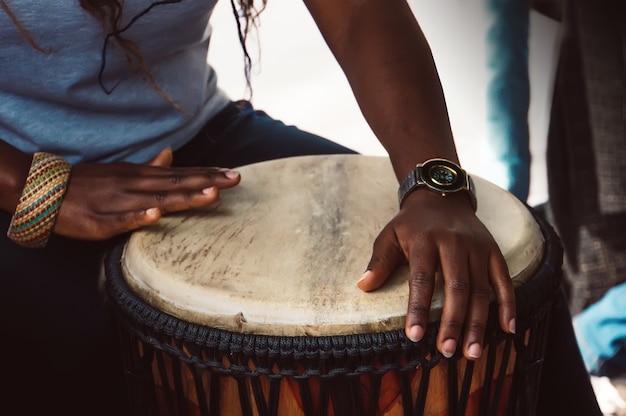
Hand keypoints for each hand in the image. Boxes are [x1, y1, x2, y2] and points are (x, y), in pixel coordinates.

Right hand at [54, 148, 240, 239]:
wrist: (44, 189)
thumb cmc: (89, 183)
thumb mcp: (122, 171)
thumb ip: (150, 167)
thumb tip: (172, 154)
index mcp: (141, 176)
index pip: (181, 174)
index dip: (207, 174)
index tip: (234, 174)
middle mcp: (134, 185)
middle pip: (177, 183)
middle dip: (207, 181)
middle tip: (236, 179)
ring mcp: (118, 202)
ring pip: (156, 199)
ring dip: (184, 196)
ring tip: (211, 194)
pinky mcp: (99, 220)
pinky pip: (121, 219)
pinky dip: (138, 216)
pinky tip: (155, 214)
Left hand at [358, 189, 515, 360]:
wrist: (441, 196)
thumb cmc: (411, 223)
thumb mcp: (390, 235)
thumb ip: (379, 261)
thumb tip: (363, 286)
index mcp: (425, 240)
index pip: (422, 279)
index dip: (418, 308)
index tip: (414, 336)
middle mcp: (454, 243)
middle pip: (456, 287)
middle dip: (453, 322)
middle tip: (447, 351)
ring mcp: (477, 247)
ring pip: (481, 289)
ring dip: (478, 323)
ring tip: (471, 352)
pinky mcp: (493, 250)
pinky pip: (503, 280)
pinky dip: (508, 305)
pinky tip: (507, 329)